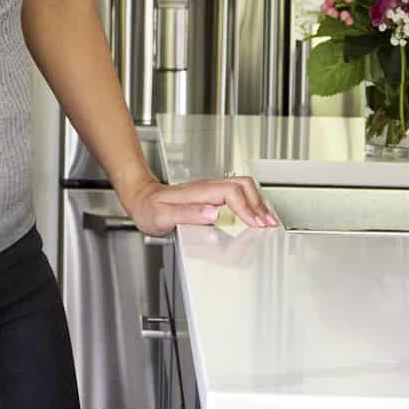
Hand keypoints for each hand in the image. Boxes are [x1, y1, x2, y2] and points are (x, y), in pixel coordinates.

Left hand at [122, 173, 278, 236]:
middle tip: (268, 223)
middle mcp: (206, 187)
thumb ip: (188, 214)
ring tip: (267, 220)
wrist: (140, 199)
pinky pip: (237, 193)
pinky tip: (253, 215)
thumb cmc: (149, 209)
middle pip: (243, 185)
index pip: (231, 193)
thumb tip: (213, 213)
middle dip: (259, 203)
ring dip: (257, 202)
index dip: (246, 208)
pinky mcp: (210, 194)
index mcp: (198, 192)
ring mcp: (210, 189)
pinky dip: (250, 203)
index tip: (255, 223)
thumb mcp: (162, 216)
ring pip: (242, 186)